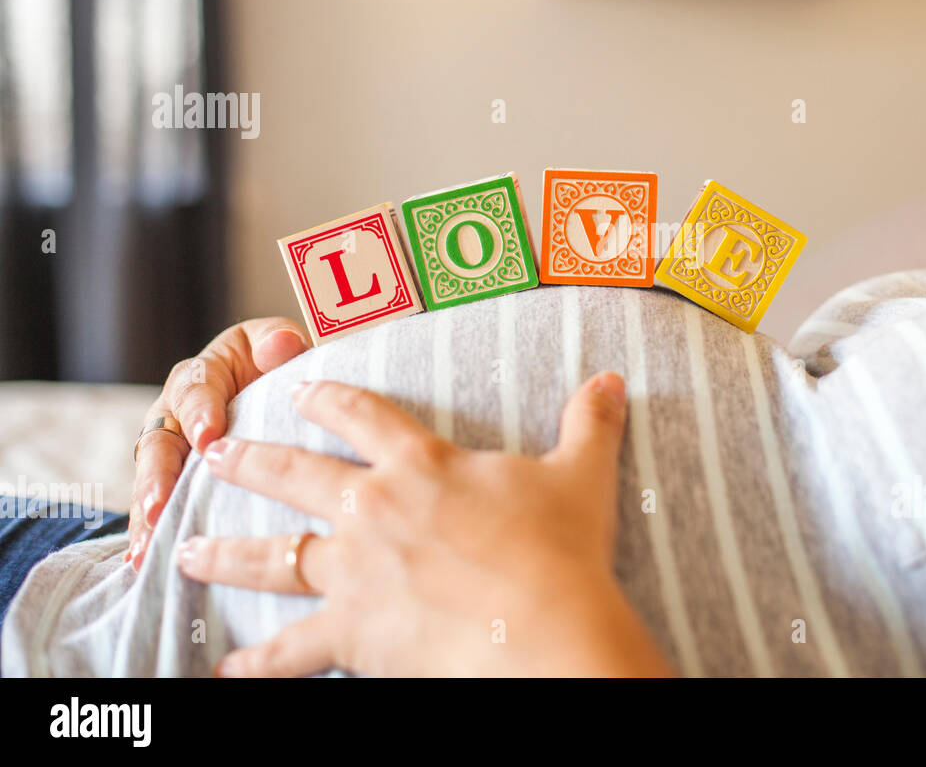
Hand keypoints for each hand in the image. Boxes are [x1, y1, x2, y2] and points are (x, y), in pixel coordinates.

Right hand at [128, 318, 311, 569]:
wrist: (280, 396)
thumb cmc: (279, 368)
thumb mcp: (278, 346)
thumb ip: (277, 342)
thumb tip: (282, 346)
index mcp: (202, 374)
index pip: (194, 389)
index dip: (199, 412)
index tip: (209, 438)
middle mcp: (176, 412)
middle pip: (158, 442)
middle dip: (158, 477)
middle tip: (159, 505)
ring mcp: (173, 451)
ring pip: (151, 482)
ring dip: (147, 516)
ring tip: (145, 550)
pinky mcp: (175, 483)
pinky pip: (158, 508)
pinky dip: (150, 535)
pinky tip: (142, 565)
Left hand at [176, 372, 673, 676]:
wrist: (539, 626)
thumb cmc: (560, 550)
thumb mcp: (580, 475)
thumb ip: (590, 423)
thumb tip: (612, 379)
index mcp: (420, 464)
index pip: (363, 416)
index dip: (329, 398)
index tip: (300, 390)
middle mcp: (373, 509)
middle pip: (295, 476)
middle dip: (251, 460)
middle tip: (214, 451)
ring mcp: (354, 571)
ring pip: (274, 557)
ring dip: (227, 552)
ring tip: (187, 550)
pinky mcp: (351, 631)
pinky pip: (291, 650)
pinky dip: (258, 665)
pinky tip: (227, 671)